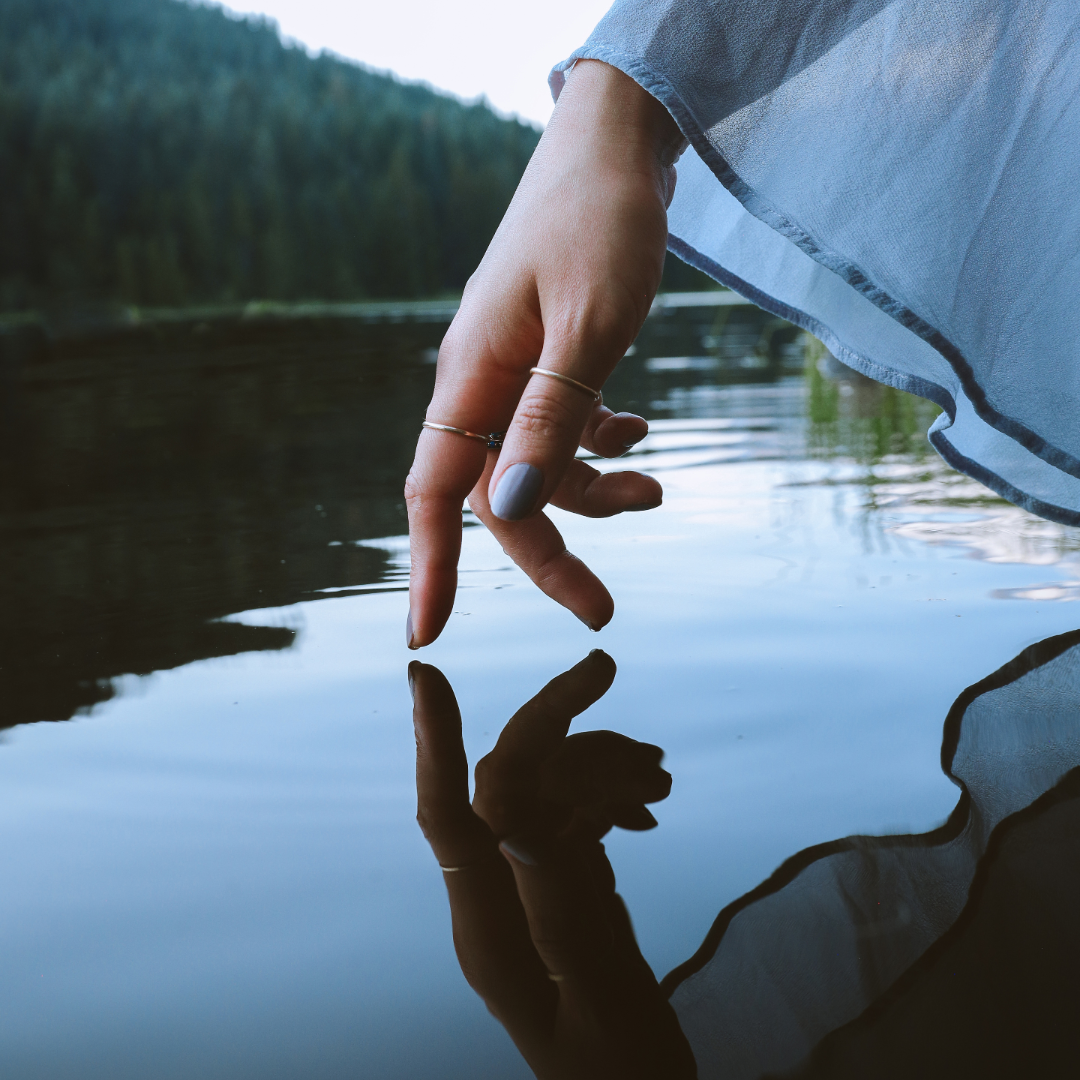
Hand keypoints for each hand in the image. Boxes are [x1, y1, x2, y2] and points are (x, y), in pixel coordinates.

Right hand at [405, 61, 684, 646]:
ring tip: (659, 488)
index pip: (436, 491)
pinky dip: (601, 442)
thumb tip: (510, 512)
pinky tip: (641, 429)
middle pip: (501, 495)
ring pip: (540, 465)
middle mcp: (484, 380)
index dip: (432, 566)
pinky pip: (564, 426)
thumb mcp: (589, 325)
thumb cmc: (601, 221)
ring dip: (596, 490)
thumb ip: (549, 417)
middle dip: (552, 552)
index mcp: (473, 374)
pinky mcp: (549, 357)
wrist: (618, 144)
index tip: (428, 637)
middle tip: (603, 612)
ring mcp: (516, 369)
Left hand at [411, 650, 696, 1079]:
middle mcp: (495, 897)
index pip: (447, 819)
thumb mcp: (601, 1002)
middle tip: (603, 669)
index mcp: (488, 932)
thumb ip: (563, 916)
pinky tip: (649, 804)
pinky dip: (610, 793)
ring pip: (546, 788)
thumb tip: (523, 823)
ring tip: (661, 775)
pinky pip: (573, 812)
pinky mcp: (560, 883)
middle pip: (506, 784)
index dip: (433, 744)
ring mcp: (527, 887)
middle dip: (551, 723)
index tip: (426, 675)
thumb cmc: (621, 1075)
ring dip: (598, 762)